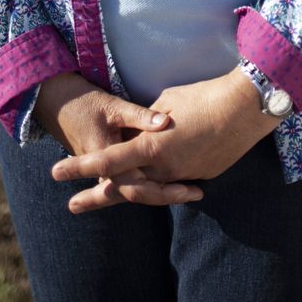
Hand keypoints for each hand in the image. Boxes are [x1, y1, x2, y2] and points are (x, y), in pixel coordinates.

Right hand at [34, 72, 203, 211]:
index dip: (167, 189)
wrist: (59, 105)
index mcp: (110, 161)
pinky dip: (152, 180)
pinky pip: (134, 179)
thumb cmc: (85, 104)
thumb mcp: (112, 106)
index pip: (141, 185)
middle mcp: (108, 173)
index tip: (192, 188)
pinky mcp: (111, 167)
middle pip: (143, 192)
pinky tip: (172, 179)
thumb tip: (166, 122)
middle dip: (170, 194)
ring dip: (163, 189)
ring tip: (192, 190)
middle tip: (198, 192)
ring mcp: (108, 173)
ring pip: (139, 188)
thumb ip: (140, 116)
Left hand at [51, 68, 278, 212]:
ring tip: (110, 193)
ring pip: (150, 188)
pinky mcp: (202, 175)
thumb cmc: (203, 96)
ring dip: (131, 189)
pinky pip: (175, 180)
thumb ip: (148, 120)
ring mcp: (184, 175)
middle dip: (96, 196)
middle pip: (124, 187)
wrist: (245, 108)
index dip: (80, 168)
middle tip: (72, 205)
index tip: (56, 172)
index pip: (108, 161)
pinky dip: (163, 180)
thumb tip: (144, 129)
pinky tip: (158, 178)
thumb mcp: (168, 101)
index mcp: (151, 147)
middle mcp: (164, 168)